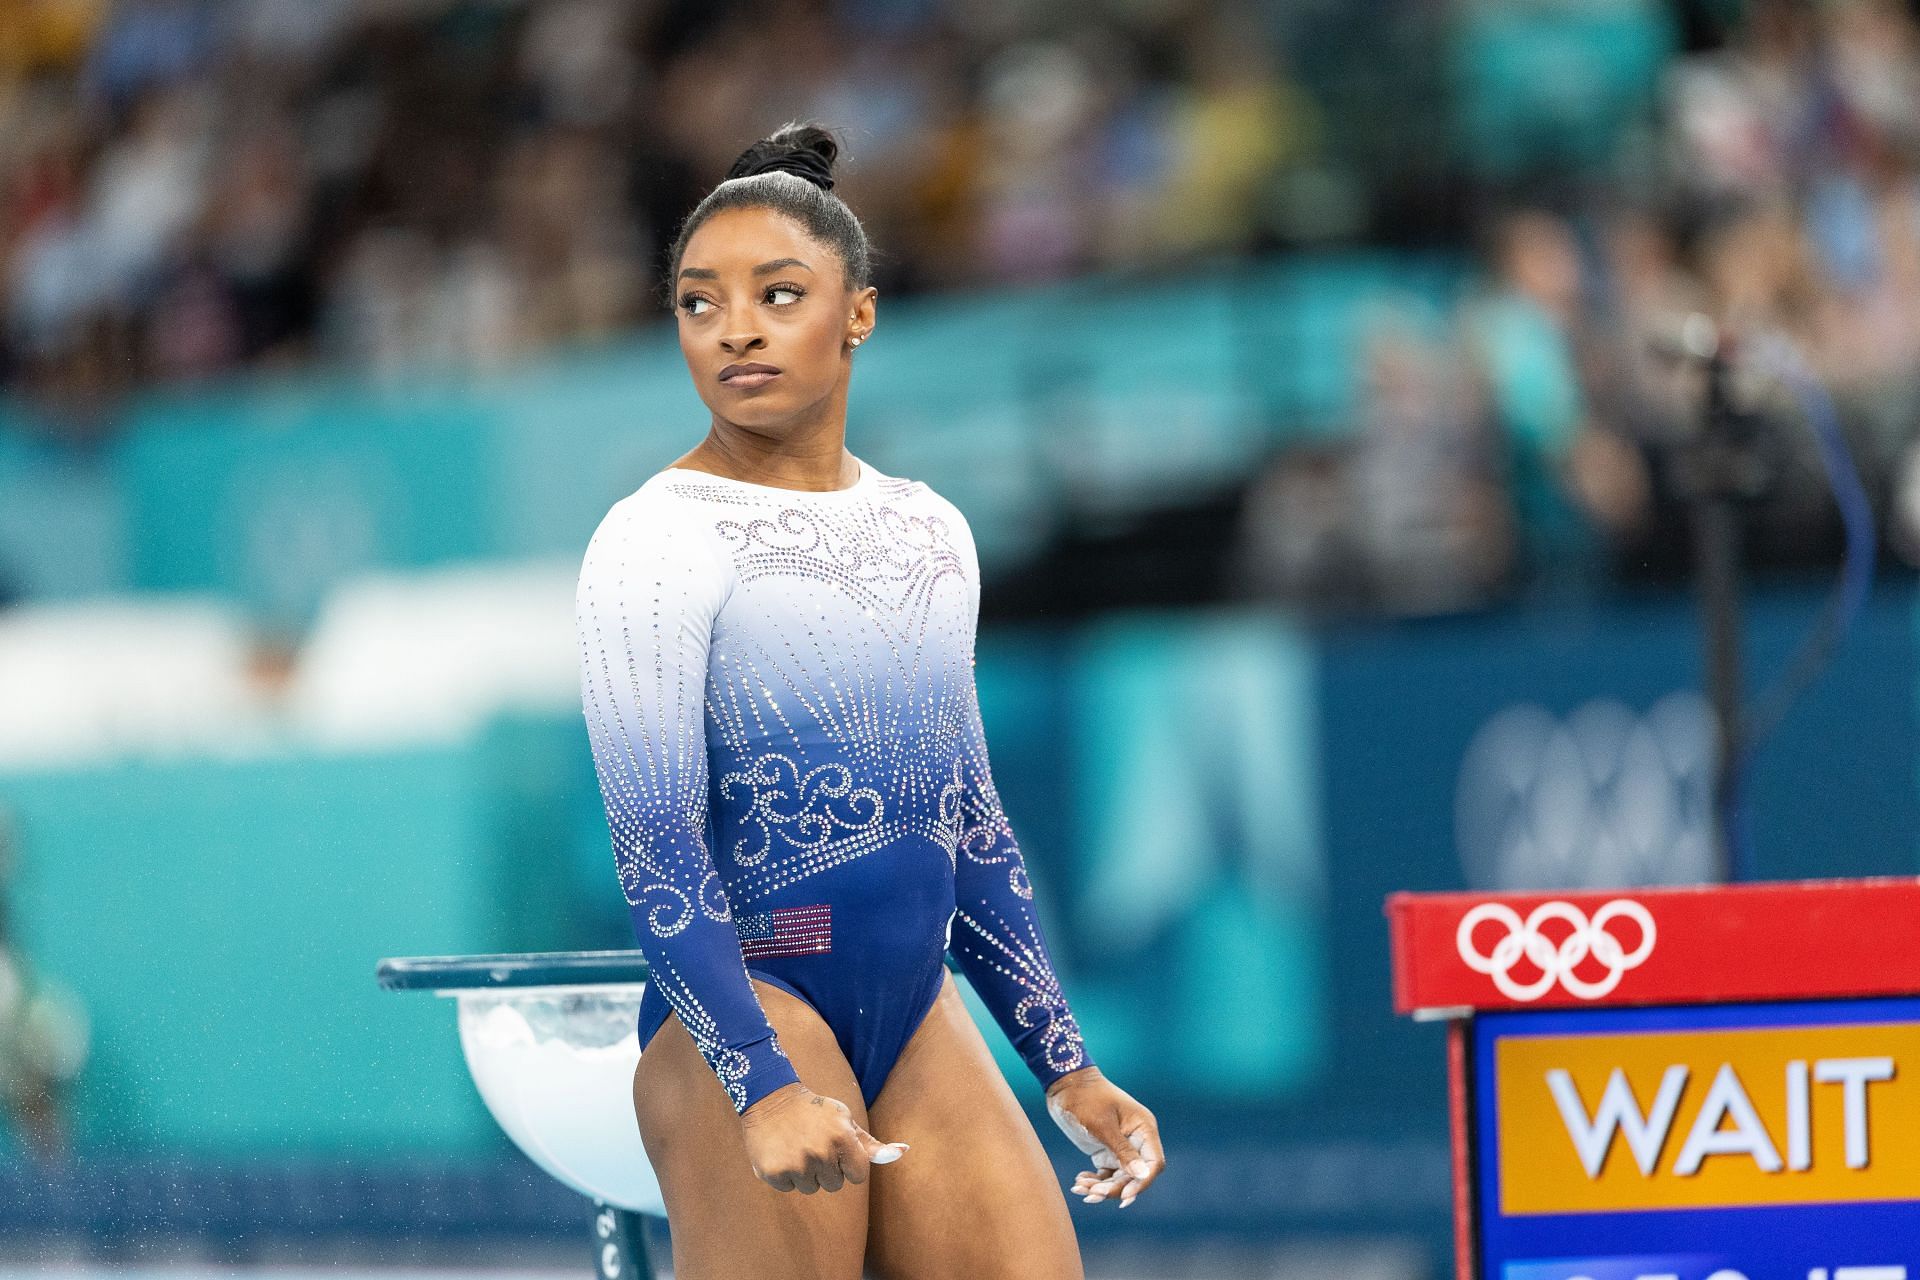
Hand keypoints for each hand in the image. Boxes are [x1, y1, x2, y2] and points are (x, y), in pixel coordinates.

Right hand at [739, 1081, 909, 1192]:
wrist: (770, 1098)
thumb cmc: (814, 1111)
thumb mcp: (844, 1120)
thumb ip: (871, 1144)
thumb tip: (902, 1152)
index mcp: (842, 1138)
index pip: (858, 1175)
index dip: (849, 1165)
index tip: (837, 1151)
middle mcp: (820, 1153)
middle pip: (834, 1185)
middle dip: (827, 1169)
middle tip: (813, 1145)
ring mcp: (796, 1164)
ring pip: (811, 1188)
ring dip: (806, 1173)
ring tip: (796, 1147)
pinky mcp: (773, 1172)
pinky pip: (789, 1188)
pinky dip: (785, 1174)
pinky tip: (781, 1152)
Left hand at [1044, 1065, 1163, 1208]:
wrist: (1064, 1084)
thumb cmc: (1085, 1099)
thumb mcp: (1102, 1127)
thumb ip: (1123, 1152)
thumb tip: (1143, 1176)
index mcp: (1143, 1128)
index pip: (1153, 1164)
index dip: (1142, 1182)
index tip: (1124, 1198)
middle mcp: (1136, 1139)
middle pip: (1134, 1175)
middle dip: (1114, 1188)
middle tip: (1091, 1194)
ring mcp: (1121, 1146)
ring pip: (1119, 1178)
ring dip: (1102, 1187)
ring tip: (1080, 1188)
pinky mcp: (1105, 1149)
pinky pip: (1106, 1174)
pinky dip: (1094, 1181)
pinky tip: (1079, 1181)